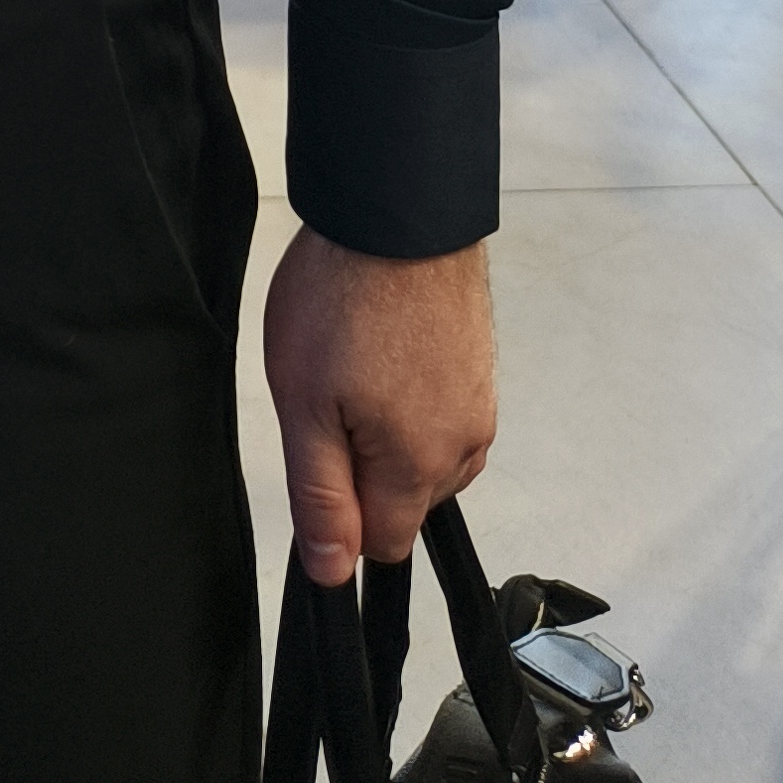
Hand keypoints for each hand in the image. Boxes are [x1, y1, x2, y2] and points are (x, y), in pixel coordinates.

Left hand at [260, 224, 494, 587]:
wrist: (399, 210)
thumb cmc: (343, 300)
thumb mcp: (304, 403)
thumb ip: (321, 495)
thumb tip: (333, 572)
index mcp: (421, 467)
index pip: (384, 543)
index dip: (340, 518)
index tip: (315, 461)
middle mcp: (465, 445)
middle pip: (403, 498)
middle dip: (359, 465)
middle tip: (325, 393)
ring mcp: (478, 402)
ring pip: (421, 453)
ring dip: (384, 428)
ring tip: (352, 359)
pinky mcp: (478, 365)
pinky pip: (439, 410)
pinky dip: (408, 393)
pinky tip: (380, 346)